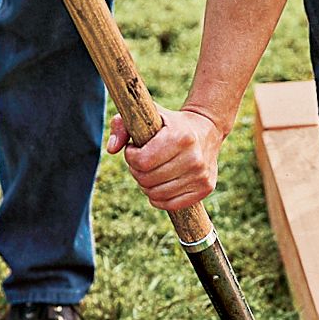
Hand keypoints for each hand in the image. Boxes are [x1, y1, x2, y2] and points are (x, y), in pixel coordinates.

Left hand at [106, 106, 225, 211]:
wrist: (207, 130)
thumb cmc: (169, 124)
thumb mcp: (146, 114)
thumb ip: (122, 125)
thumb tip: (111, 149)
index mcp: (181, 137)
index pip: (142, 161)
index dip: (131, 156)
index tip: (135, 148)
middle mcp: (194, 158)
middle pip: (147, 179)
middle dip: (137, 171)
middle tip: (143, 161)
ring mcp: (201, 175)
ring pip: (157, 194)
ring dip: (147, 185)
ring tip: (152, 171)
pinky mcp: (205, 188)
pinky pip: (171, 204)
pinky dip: (159, 198)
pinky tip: (160, 184)